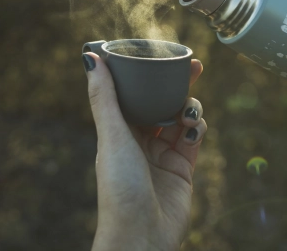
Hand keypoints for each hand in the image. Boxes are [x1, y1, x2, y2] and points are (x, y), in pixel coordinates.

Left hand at [82, 53, 206, 250]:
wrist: (143, 236)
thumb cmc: (120, 189)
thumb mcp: (112, 137)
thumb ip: (105, 98)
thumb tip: (89, 57)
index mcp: (120, 130)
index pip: (135, 92)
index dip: (150, 72)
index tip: (163, 53)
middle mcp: (141, 139)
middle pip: (162, 101)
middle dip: (178, 83)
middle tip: (195, 66)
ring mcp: (164, 152)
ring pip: (181, 116)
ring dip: (189, 108)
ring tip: (187, 115)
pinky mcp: (184, 166)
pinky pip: (194, 137)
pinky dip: (197, 129)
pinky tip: (192, 132)